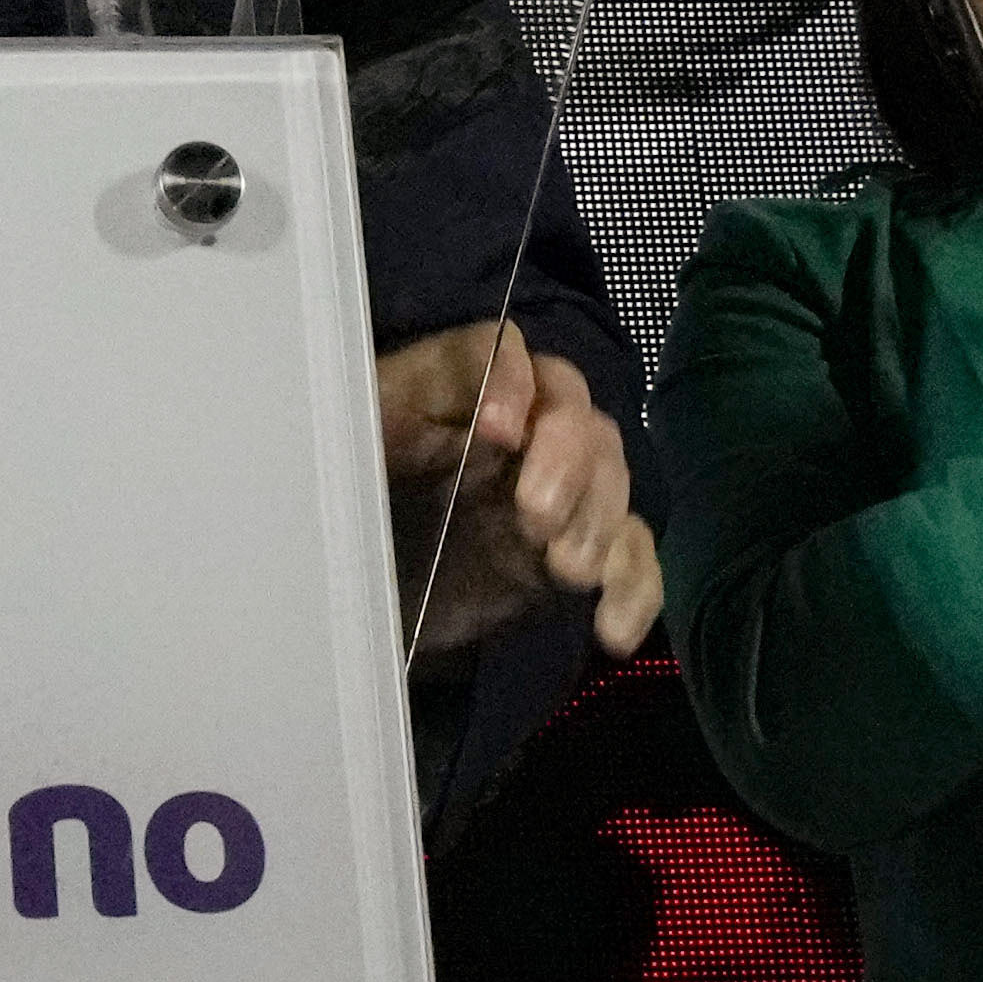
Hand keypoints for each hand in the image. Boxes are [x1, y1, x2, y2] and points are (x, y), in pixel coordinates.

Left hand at [380, 321, 659, 664]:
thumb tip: (437, 421)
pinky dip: (635, 588)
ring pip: (613, 478)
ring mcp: (556, 492)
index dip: (509, 380)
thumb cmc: (347, 503)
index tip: (497, 433)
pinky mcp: (575, 551)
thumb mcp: (347, 448)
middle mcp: (518, 431)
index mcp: (455, 393)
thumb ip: (379, 420)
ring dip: (600, 521)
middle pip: (576, 415)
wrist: (362, 597)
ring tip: (566, 570)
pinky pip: (632, 555)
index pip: (498, 352)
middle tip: (536, 518)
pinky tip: (612, 630)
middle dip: (569, 462)